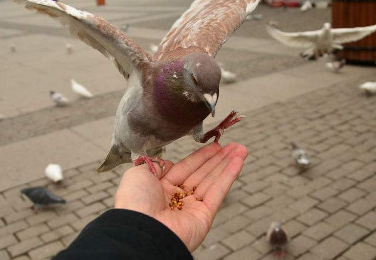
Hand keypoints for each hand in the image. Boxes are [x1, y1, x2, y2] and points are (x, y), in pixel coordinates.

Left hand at [114, 142, 247, 250]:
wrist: (140, 230)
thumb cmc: (134, 202)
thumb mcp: (138, 174)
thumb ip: (154, 165)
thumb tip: (168, 164)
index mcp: (160, 189)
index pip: (185, 169)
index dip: (200, 157)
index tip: (214, 145)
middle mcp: (177, 199)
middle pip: (202, 174)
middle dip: (218, 159)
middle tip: (233, 145)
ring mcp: (191, 209)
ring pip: (213, 181)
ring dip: (228, 164)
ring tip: (241, 149)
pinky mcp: (204, 217)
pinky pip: (218, 192)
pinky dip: (229, 176)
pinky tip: (238, 161)